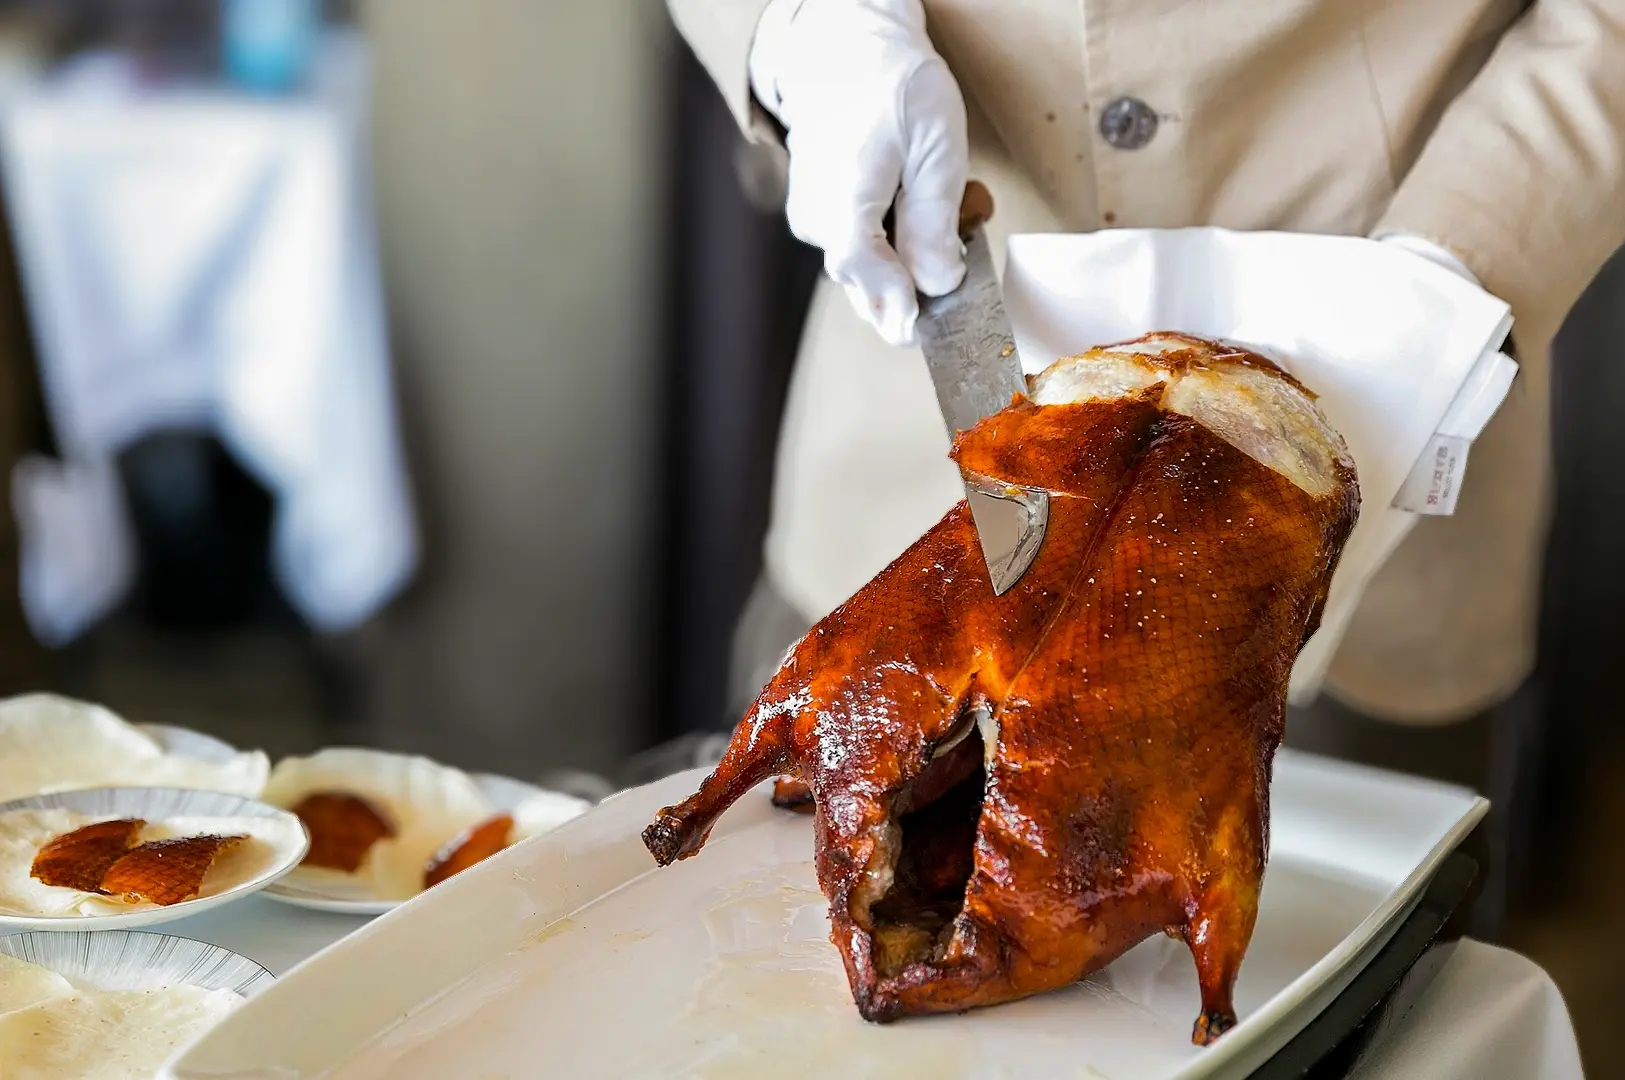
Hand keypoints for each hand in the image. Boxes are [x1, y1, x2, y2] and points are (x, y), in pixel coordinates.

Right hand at [749, 0, 968, 345]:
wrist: (844, 53)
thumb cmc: (893, 89)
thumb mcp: (936, 145)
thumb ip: (934, 219)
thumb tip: (938, 283)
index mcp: (844, 187)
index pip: (859, 262)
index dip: (893, 299)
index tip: (920, 324)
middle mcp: (816, 212)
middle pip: (860, 283)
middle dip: (909, 298)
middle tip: (949, 292)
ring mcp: (811, 219)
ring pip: (861, 274)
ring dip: (903, 274)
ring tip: (942, 236)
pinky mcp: (815, 219)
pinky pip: (857, 253)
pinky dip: (889, 254)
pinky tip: (912, 225)